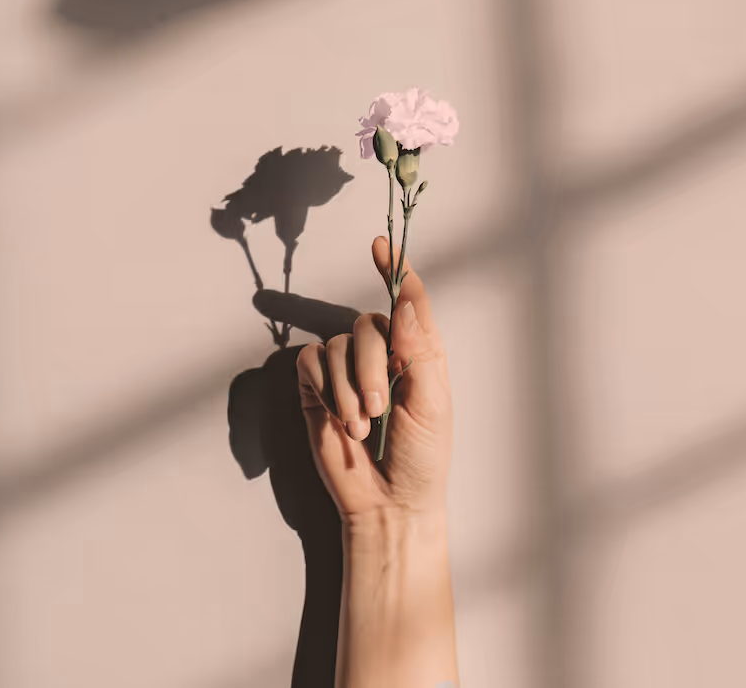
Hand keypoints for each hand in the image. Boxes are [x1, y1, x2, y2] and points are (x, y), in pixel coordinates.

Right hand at [292, 236, 451, 522]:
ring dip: (350, 388)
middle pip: (367, 324)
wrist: (389, 501)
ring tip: (363, 426)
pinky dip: (328, 390)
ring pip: (337, 344)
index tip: (381, 243)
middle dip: (372, 367)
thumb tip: (406, 303)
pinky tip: (342, 421)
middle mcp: (382, 355)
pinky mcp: (318, 389)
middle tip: (379, 409)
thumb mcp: (433, 403)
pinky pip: (312, 363)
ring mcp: (347, 371)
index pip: (408, 301)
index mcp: (418, 353)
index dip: (395, 270)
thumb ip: (420, 352)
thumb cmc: (423, 457)